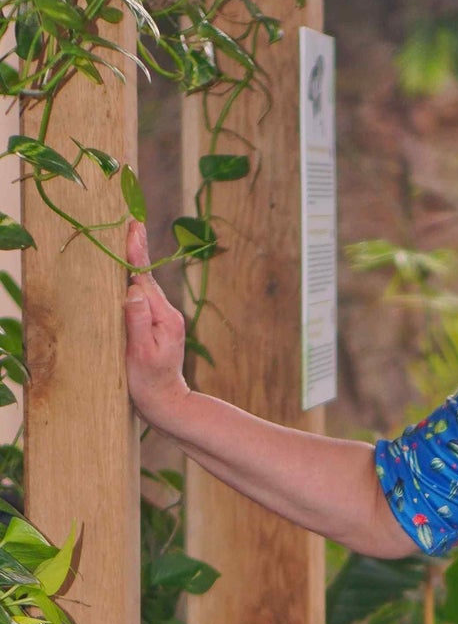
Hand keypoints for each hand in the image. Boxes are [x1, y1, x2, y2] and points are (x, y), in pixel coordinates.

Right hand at [123, 218, 190, 427]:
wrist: (166, 404)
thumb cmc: (149, 383)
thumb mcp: (140, 353)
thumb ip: (137, 321)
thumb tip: (132, 291)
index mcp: (164, 316)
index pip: (144, 278)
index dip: (135, 252)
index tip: (132, 226)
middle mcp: (167, 312)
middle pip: (144, 276)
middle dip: (134, 250)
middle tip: (129, 219)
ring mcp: (162, 318)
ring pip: (142, 286)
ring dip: (131, 263)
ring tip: (126, 234)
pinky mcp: (155, 324)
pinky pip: (141, 298)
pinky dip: (131, 281)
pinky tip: (123, 270)